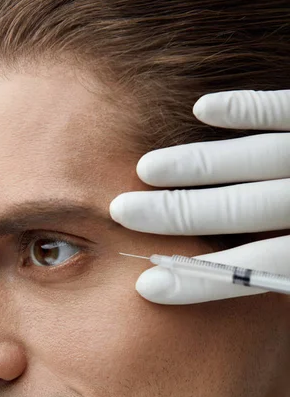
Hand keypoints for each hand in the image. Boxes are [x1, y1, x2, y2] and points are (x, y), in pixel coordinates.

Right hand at [110, 90, 289, 303]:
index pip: (258, 268)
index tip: (148, 287)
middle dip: (176, 213)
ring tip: (146, 169)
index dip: (202, 281)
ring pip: (253, 158)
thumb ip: (285, 273)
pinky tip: (203, 107)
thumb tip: (244, 288)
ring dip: (195, 164)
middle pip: (238, 209)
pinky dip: (243, 108)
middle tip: (122, 213)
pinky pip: (281, 107)